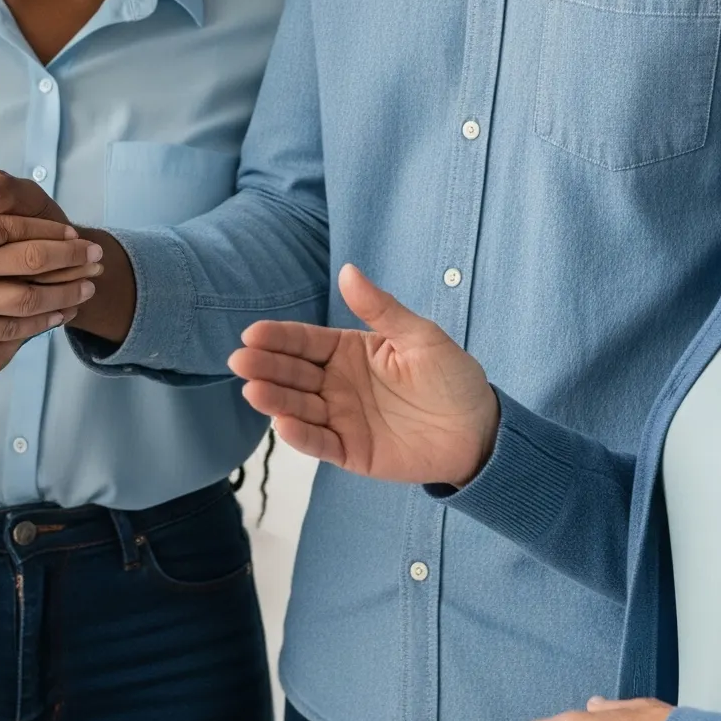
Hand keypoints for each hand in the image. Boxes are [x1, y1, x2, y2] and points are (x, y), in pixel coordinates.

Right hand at [0, 161, 84, 391]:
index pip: (26, 243)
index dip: (57, 241)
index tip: (81, 237)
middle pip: (36, 279)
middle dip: (72, 270)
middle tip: (99, 262)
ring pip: (26, 313)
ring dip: (60, 301)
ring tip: (85, 292)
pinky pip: (5, 339)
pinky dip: (33, 327)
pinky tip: (49, 319)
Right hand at [227, 263, 500, 485]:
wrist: (479, 431)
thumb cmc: (451, 378)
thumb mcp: (420, 336)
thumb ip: (381, 309)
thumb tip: (348, 270)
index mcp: (348, 352)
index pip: (304, 342)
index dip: (278, 337)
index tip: (253, 333)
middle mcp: (337, 384)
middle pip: (293, 373)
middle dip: (265, 367)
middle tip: (241, 361)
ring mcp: (341, 418)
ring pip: (299, 407)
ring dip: (275, 399)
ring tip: (253, 391)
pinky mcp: (351, 451)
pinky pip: (320, 443)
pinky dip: (301, 435)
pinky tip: (283, 423)